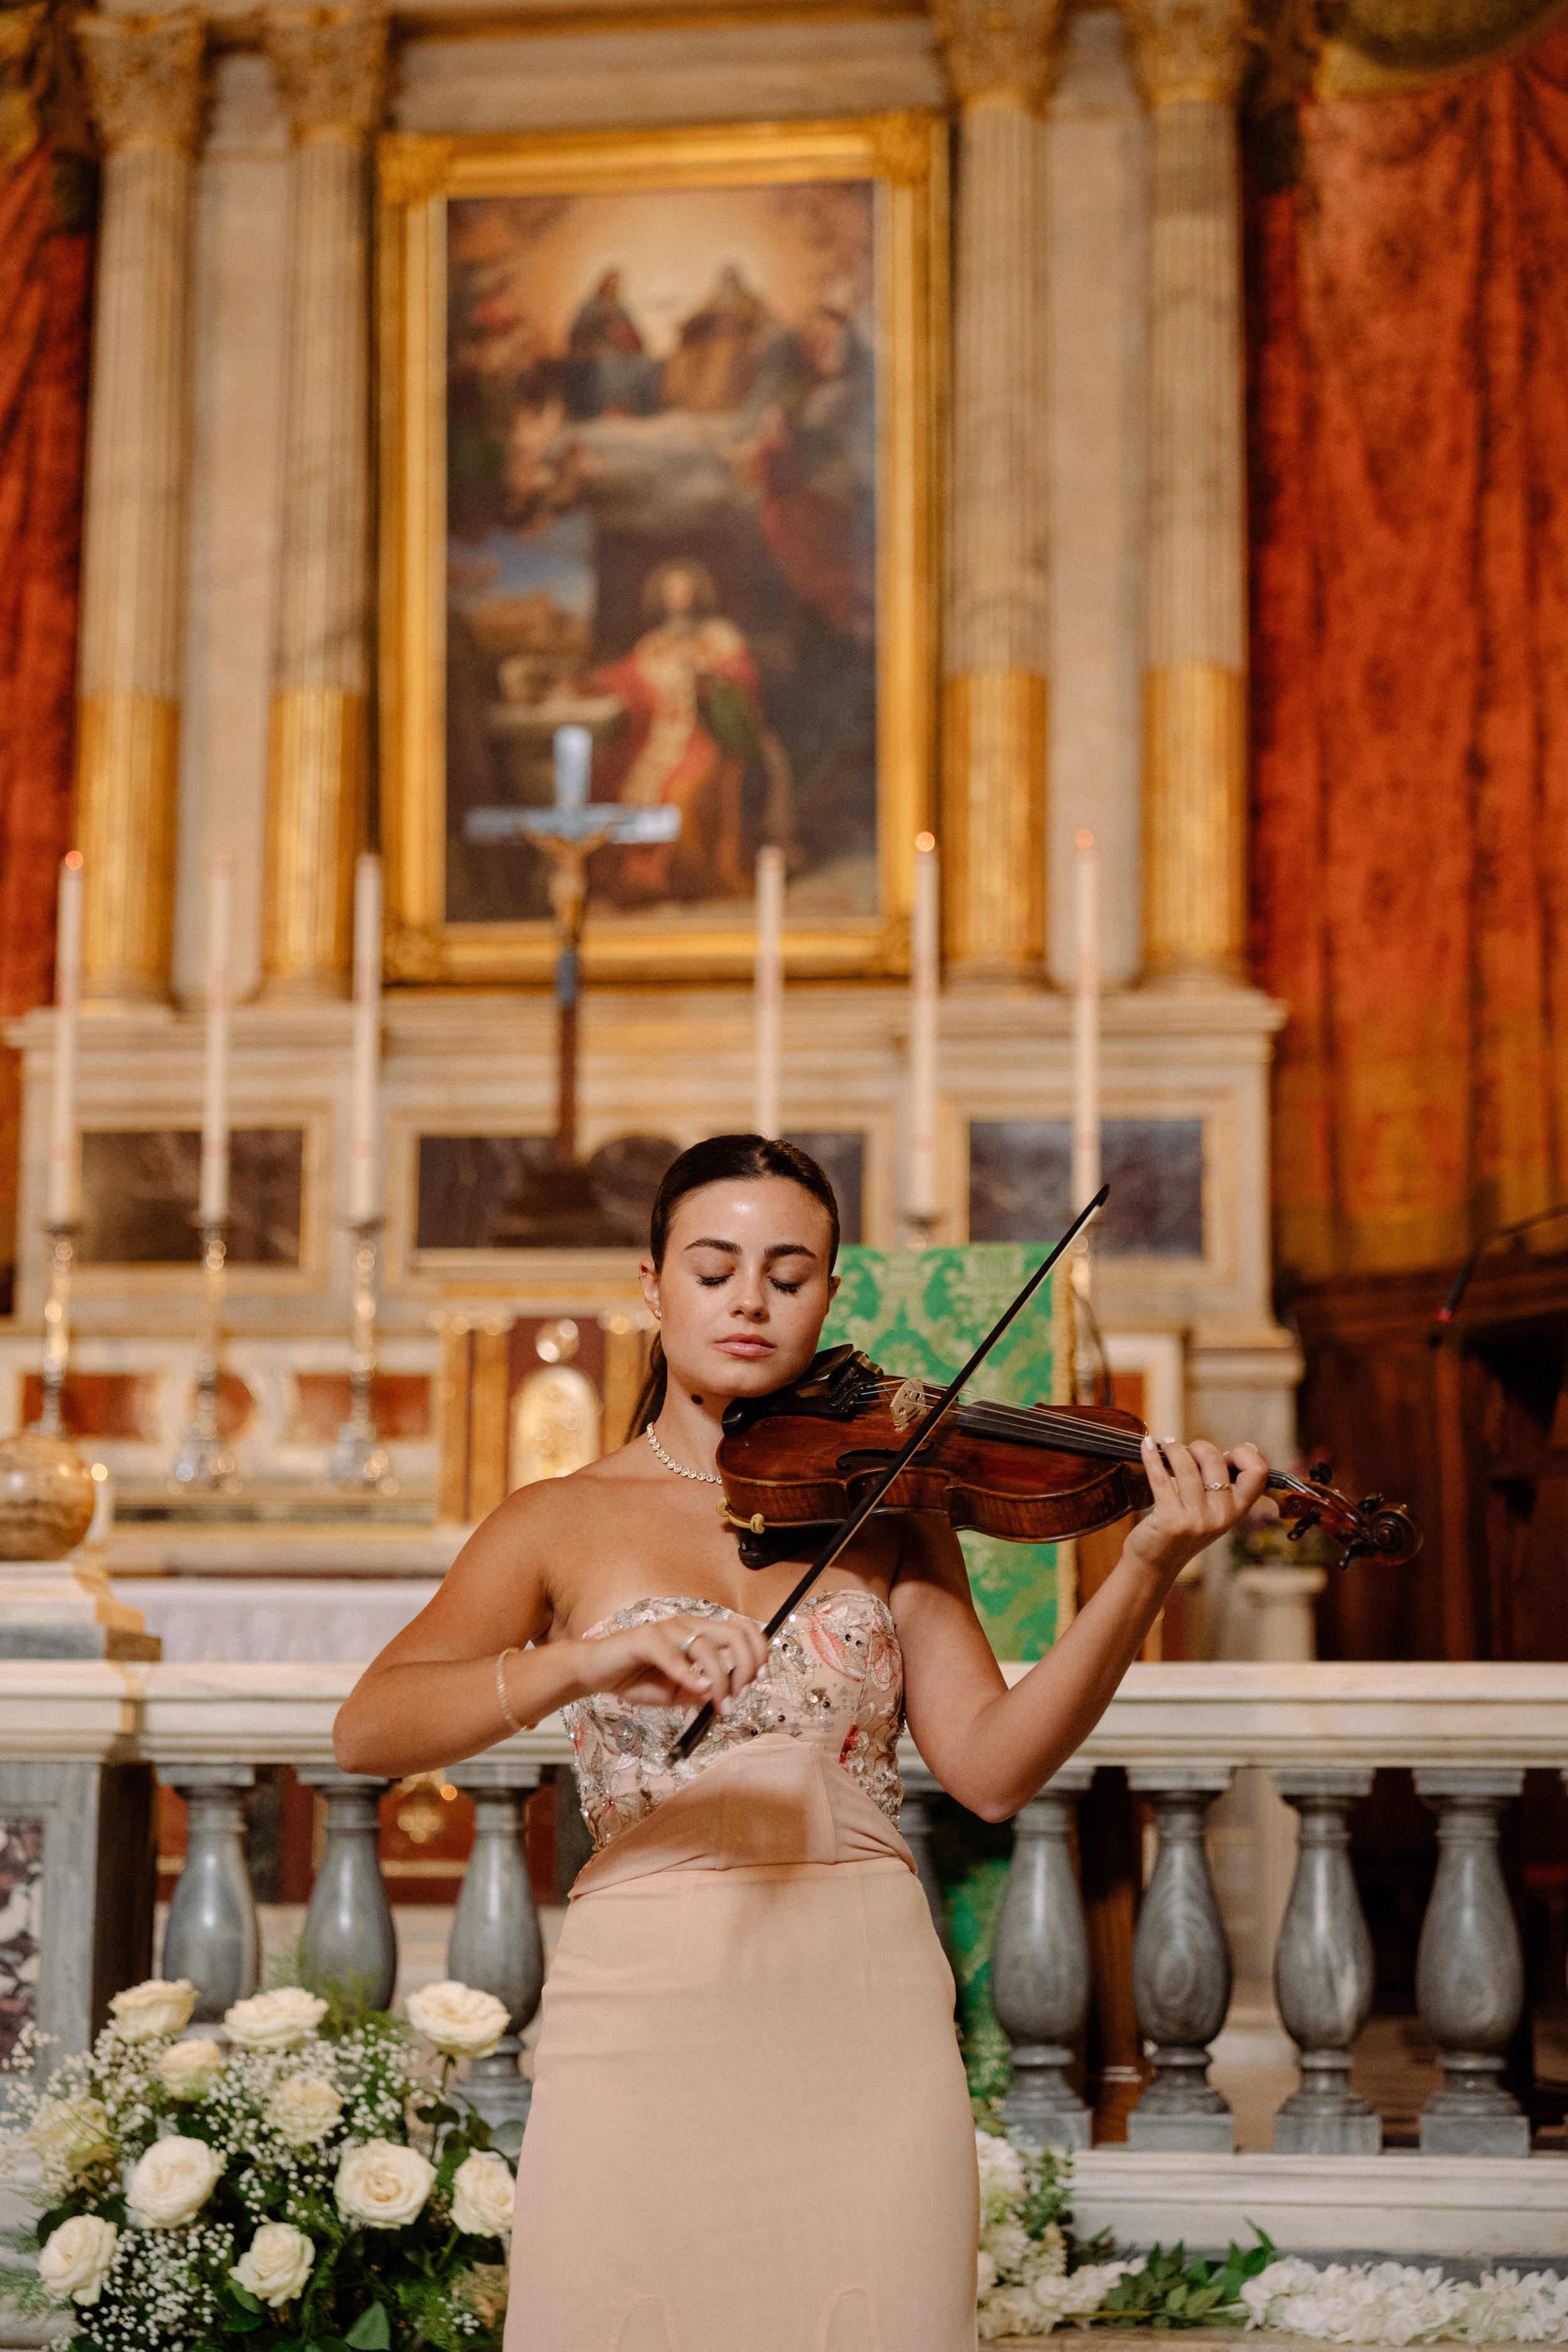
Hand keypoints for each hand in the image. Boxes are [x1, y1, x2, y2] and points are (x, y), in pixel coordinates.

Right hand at [572, 1612, 770, 1712]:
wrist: (598, 1674)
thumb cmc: (639, 1679)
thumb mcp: (679, 1693)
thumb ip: (703, 1693)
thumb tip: (728, 1699)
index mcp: (701, 1632)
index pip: (743, 1630)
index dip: (759, 1653)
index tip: (758, 1681)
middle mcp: (689, 1625)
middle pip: (735, 1635)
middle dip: (746, 1668)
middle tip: (739, 1697)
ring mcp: (667, 1629)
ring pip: (707, 1647)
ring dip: (719, 1681)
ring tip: (719, 1706)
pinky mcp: (645, 1638)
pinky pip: (672, 1655)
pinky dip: (689, 1675)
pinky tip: (697, 1690)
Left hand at [1121, 1436, 1272, 1584]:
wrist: (1157, 1564)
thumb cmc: (1184, 1531)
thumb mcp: (1215, 1513)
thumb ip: (1227, 1486)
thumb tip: (1249, 1446)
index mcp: (1237, 1511)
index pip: (1258, 1472)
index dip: (1244, 1454)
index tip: (1226, 1453)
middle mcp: (1222, 1516)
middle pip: (1215, 1461)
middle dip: (1199, 1447)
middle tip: (1187, 1449)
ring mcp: (1197, 1519)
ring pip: (1187, 1466)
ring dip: (1173, 1448)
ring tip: (1167, 1445)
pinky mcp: (1171, 1520)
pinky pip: (1161, 1477)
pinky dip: (1151, 1457)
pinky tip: (1147, 1446)